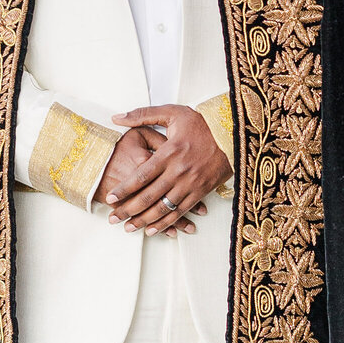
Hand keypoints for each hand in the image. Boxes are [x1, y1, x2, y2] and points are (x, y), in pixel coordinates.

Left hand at [104, 104, 232, 234]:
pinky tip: (153, 230)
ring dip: (145, 221)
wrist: (233, 133)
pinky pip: (181, 211)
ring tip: (128, 228)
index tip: (110, 198)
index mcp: (169, 152)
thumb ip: (142, 115)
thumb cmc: (201, 123)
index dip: (125, 189)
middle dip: (128, 209)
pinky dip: (166, 223)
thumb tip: (116, 118)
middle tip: (113, 218)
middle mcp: (179, 171)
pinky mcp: (201, 192)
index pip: (142, 175)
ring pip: (164, 208)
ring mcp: (191, 184)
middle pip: (149, 196)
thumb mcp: (172, 112)